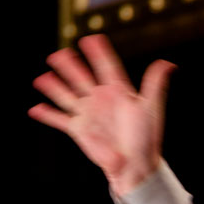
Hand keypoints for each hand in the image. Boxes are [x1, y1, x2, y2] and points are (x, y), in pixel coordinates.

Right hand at [29, 34, 175, 196]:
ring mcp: (88, 114)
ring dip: (54, 86)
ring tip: (42, 77)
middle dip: (70, 65)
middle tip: (60, 53)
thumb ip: (155, 83)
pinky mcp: (79, 129)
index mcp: (118, 92)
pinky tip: (35, 108)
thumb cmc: (146, 138)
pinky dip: (47, 114)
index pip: (106, 67)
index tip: (91, 39)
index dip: (99, 53)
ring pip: (67, 95)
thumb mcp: (151, 107)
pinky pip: (59, 119)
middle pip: (81, 77)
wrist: (135, 164)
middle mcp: (100, 100)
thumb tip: (168, 64)